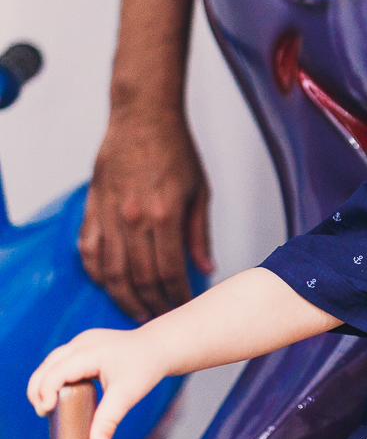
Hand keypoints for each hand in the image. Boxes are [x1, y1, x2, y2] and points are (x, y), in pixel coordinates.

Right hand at [27, 327, 165, 438]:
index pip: (55, 372)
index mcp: (90, 351)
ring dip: (44, 382)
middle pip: (47, 365)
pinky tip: (59, 394)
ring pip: (51, 361)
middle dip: (38, 389)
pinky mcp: (85, 344)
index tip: (46, 413)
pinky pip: (61, 360)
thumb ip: (109, 420)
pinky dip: (55, 376)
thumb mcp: (128, 395)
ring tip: (49, 407)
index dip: (44, 392)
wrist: (160, 347)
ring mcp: (83, 340)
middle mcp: (83, 342)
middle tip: (44, 413)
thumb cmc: (146, 368)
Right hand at [79, 107, 213, 321]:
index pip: (168, 272)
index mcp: (163, 215)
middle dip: (152, 305)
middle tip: (161, 319)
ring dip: (124, 298)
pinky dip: (97, 273)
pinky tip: (108, 285)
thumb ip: (200, 234)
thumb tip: (206, 269)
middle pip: (139, 278)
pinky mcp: (92, 208)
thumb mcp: (200, 192)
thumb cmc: (176, 150)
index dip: (176, 296)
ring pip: (110, 271)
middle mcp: (132, 219)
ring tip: (137, 313)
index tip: (184, 308)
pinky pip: (89, 250)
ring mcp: (108, 215)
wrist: (143, 118)